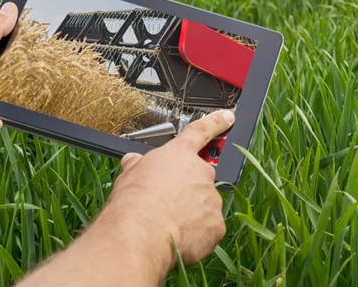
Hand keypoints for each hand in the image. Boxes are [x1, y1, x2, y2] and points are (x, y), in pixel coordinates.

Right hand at [16, 110, 233, 286]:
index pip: (200, 132)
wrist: (140, 234)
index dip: (216, 123)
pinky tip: (179, 238)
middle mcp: (201, 172)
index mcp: (179, 155)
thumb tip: (133, 161)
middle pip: (200, 178)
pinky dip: (197, 234)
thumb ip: (137, 165)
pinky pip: (209, 228)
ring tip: (168, 224)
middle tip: (167, 204)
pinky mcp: (216, 224)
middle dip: (187, 189)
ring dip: (191, 213)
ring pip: (205, 205)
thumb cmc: (132, 203)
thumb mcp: (128, 175)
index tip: (228, 117)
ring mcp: (211, 198)